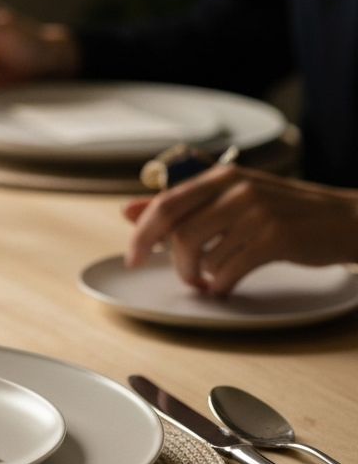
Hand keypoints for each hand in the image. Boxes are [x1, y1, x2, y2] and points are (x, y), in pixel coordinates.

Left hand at [124, 164, 357, 294]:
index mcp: (222, 177)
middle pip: (178, 231)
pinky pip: (229, 270)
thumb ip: (183, 204)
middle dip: (169, 262)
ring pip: (202, 253)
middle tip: (179, 277)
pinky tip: (226, 286)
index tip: (132, 257)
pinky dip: (221, 285)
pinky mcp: (275, 238)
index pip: (166, 203)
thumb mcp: (234, 198)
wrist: (347, 220)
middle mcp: (236, 189)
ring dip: (199, 277)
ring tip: (210, 281)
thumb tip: (128, 210)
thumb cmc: (287, 212)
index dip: (141, 232)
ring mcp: (256, 212)